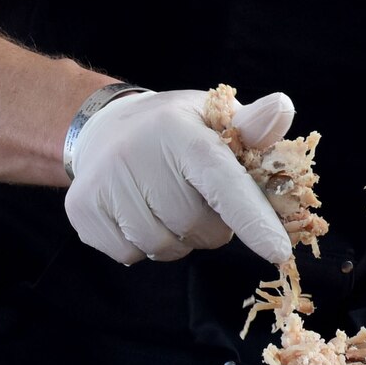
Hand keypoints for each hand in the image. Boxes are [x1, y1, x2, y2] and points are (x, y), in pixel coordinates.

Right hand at [65, 88, 295, 266]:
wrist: (106, 129)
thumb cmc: (177, 129)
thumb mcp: (215, 117)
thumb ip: (252, 126)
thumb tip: (283, 110)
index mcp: (181, 131)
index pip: (222, 181)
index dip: (252, 218)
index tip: (278, 252)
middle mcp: (138, 154)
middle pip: (196, 224)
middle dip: (213, 224)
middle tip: (203, 198)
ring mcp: (105, 183)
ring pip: (164, 247)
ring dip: (180, 238)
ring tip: (171, 203)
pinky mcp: (82, 209)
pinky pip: (130, 255)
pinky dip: (145, 245)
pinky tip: (142, 212)